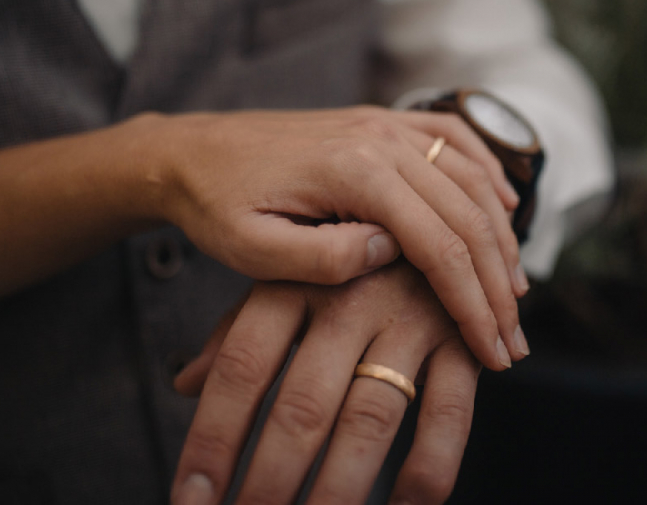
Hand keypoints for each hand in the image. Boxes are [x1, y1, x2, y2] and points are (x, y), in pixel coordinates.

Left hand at [153, 106, 530, 368]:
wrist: (190, 151)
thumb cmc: (215, 206)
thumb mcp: (251, 249)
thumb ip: (322, 257)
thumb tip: (393, 253)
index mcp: (354, 173)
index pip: (440, 244)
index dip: (473, 303)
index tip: (494, 352)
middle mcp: (381, 139)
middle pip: (468, 214)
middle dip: (499, 282)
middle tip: (514, 337)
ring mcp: (384, 125)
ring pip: (471, 177)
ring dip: (501, 235)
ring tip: (515, 290)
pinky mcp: (379, 123)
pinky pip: (452, 137)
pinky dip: (486, 172)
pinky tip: (503, 205)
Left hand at [171, 260, 480, 504]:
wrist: (416, 174)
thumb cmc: (333, 242)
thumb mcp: (275, 270)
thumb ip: (237, 330)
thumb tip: (185, 385)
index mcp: (295, 279)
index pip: (241, 367)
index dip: (212, 440)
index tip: (192, 501)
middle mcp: (351, 295)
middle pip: (302, 405)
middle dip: (271, 481)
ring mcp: (411, 312)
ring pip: (371, 417)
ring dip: (340, 489)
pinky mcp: (461, 332)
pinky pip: (449, 411)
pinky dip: (429, 468)